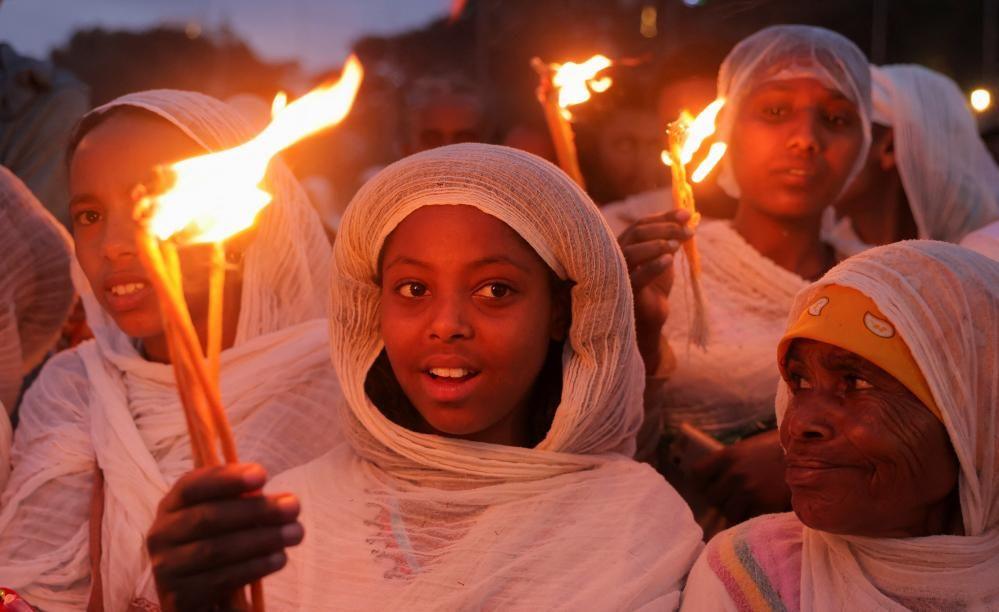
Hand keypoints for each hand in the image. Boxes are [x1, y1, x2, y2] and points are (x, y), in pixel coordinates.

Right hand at [147, 463, 302, 611]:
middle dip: (256, 510)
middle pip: (208, 517)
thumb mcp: (223, 518)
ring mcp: (166, 568)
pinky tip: (279, 558)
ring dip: (262, 539)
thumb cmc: (217, 543)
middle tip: (294, 507)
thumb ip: (242, 503)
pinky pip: (221, 579)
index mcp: (171, 505)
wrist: (197, 595)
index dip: (226, 479)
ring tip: (295, 533)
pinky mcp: (180, 597)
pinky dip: (254, 567)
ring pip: (217, 550)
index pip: (192, 485)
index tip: (262, 475)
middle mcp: (161, 534)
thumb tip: (280, 500)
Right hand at [617, 209, 693, 372]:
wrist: (649, 320)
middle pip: (637, 233)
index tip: (686, 214)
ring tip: (678, 245)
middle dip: (665, 228)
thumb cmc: (654, 288)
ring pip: (632, 251)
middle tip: (688, 230)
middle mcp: (616, 255)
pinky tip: (669, 260)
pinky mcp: (624, 292)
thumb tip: (688, 217)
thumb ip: (671, 239)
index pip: (642, 224)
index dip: (664, 216)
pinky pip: (637, 276)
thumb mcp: (664, 259)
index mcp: (625, 244)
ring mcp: (618, 273)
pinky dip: (653, 266)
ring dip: (657, 244)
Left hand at [691, 430, 789, 523]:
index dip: (701, 483)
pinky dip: (750, 518)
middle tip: (732, 498)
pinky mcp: (763, 505)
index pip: (697, 474)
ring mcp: (748, 491)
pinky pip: (746, 519)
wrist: (810, 458)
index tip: (708, 486)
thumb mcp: (750, 447)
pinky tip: (758, 510)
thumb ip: (731, 461)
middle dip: (720, 499)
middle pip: (711, 497)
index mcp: (728, 456)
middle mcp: (734, 474)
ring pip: (727, 511)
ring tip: (746, 505)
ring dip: (735, 511)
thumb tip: (715, 478)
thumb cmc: (778, 450)